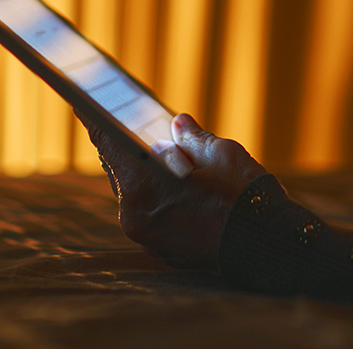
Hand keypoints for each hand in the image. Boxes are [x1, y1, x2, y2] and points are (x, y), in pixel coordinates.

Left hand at [80, 111, 265, 270]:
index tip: (84, 104)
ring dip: (143, 171)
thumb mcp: (220, 153)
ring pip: (134, 193)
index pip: (108, 143)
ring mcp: (146, 236)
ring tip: (155, 151)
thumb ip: (191, 137)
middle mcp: (134, 214)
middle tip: (128, 123)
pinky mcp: (160, 248)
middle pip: (120, 169)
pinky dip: (155, 195)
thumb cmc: (244, 197)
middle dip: (126, 146)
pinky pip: (148, 213)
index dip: (96, 120)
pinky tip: (170, 181)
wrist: (267, 247)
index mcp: (143, 185)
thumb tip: (177, 124)